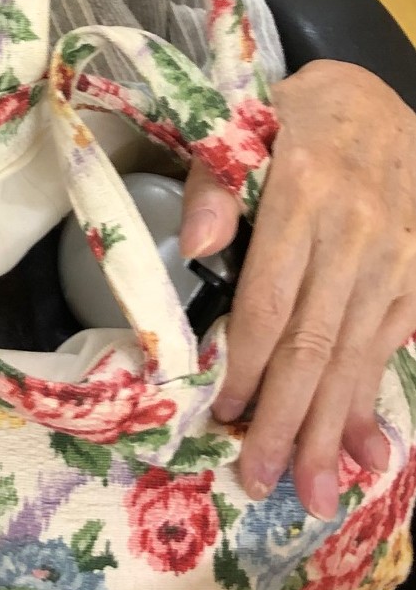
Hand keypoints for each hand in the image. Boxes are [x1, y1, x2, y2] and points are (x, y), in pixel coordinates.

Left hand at [180, 60, 415, 517]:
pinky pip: (389, 347)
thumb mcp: (244, 120)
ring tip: (310, 490)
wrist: (380, 99)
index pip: (270, 297)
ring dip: (332, 428)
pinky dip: (372, 400)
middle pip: (315, 342)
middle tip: (263, 481)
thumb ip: (216, 181)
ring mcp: (395, 259)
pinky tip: (362, 449)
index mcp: (304, 193)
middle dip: (288, 419)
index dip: (247, 361)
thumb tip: (194, 246)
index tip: (224, 413)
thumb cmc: (295, 115)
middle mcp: (356, 233)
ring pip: (355, 356)